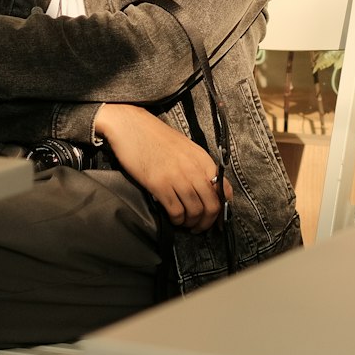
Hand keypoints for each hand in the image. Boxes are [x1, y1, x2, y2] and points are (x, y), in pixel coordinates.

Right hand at [93, 104, 230, 232]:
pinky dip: (177, 220)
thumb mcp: (184, 147)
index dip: (222, 209)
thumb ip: (197, 166)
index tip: (215, 218)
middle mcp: (193, 168)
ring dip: (191, 223)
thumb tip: (207, 188)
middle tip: (199, 228)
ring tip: (185, 224)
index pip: (224, 190)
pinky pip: (176, 211)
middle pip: (212, 205)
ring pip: (195, 211)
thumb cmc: (154, 136)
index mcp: (202, 159)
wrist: (130, 126)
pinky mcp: (159, 184)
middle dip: (207, 222)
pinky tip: (173, 218)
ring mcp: (177, 176)